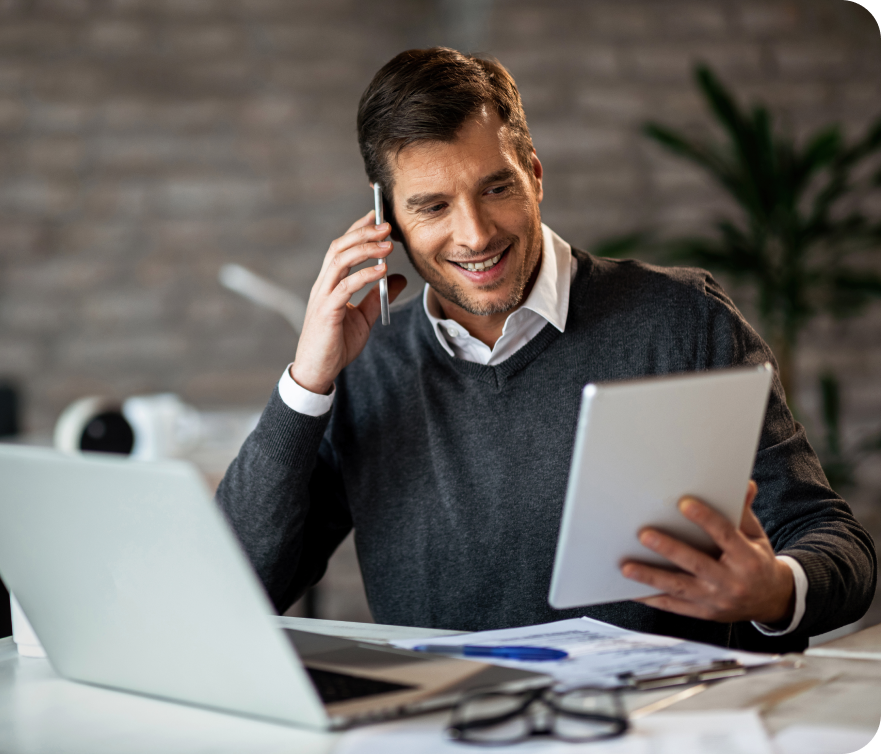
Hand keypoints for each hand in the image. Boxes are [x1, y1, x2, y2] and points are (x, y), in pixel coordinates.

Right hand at [291, 211, 406, 394]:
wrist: (318, 372)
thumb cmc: (336, 345)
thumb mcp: (364, 318)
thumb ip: (377, 296)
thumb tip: (398, 278)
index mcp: (330, 284)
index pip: (341, 248)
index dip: (358, 230)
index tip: (377, 215)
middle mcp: (323, 285)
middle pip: (339, 247)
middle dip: (363, 232)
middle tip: (386, 224)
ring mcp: (322, 297)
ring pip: (339, 261)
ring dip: (365, 249)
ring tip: (387, 243)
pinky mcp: (327, 312)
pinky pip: (345, 287)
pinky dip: (364, 275)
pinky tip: (381, 270)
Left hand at [620, 481, 795, 624]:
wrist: (771, 600)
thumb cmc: (757, 560)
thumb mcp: (756, 536)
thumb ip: (744, 512)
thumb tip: (745, 484)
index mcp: (747, 559)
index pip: (726, 536)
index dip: (706, 519)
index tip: (684, 503)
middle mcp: (732, 582)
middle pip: (697, 564)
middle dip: (669, 549)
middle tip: (644, 534)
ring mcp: (716, 600)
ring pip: (679, 588)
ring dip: (651, 577)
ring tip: (627, 567)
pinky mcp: (703, 613)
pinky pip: (673, 606)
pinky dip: (651, 599)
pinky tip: (631, 590)